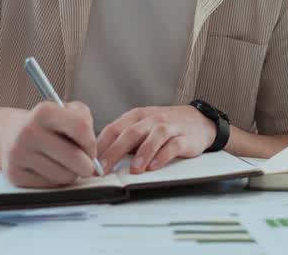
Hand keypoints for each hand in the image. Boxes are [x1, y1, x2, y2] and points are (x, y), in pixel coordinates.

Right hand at [0, 101, 98, 187]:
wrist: (9, 135)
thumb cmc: (46, 125)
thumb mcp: (66, 111)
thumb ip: (85, 122)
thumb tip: (93, 154)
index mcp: (44, 111)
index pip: (81, 127)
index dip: (92, 142)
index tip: (91, 149)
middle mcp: (28, 131)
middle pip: (74, 157)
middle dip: (87, 165)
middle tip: (85, 164)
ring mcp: (19, 154)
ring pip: (63, 175)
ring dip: (71, 174)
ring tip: (65, 165)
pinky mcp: (14, 174)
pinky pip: (49, 186)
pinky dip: (55, 181)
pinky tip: (50, 170)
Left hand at [96, 105, 216, 173]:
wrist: (198, 120)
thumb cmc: (164, 127)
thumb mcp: (142, 127)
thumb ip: (123, 140)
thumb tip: (98, 161)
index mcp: (136, 116)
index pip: (113, 129)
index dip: (100, 146)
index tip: (89, 163)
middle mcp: (151, 119)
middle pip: (130, 133)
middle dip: (115, 151)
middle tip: (104, 169)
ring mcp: (169, 127)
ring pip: (154, 137)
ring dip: (142, 153)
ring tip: (134, 170)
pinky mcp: (185, 138)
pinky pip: (173, 146)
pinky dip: (163, 156)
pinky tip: (154, 166)